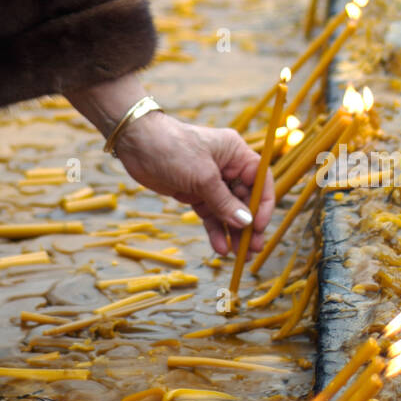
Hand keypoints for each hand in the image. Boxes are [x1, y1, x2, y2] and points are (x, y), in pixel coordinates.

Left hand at [114, 112, 274, 258]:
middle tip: (253, 249)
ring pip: (228, 210)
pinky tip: (220, 247)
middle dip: (248, 224)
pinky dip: (215, 230)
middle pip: (246, 199)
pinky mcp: (195, 192)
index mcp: (235, 153)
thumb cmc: (172, 149)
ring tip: (239, 255)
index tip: (260, 226)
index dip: (264, 204)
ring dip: (233, 232)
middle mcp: (227, 167)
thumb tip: (247, 223)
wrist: (136, 144)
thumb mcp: (202, 176)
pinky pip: (211, 214)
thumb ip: (225, 202)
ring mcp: (210, 181)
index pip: (260, 180)